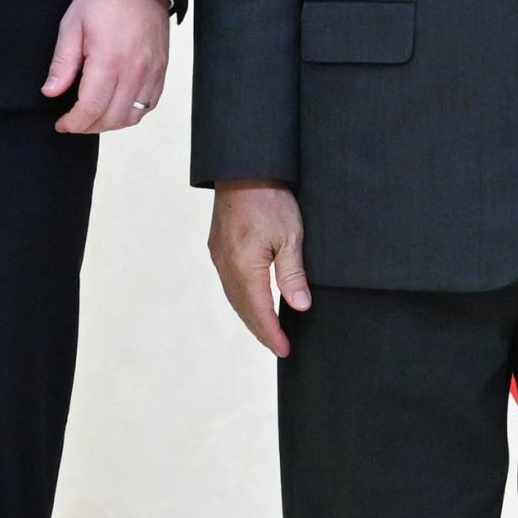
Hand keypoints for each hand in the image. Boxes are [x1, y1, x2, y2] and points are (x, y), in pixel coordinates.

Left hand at [42, 0, 171, 135]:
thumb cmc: (102, 0)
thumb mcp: (72, 25)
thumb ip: (63, 63)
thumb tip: (50, 92)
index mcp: (109, 60)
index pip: (91, 107)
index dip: (74, 123)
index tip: (62, 124)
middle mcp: (134, 70)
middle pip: (112, 118)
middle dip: (89, 126)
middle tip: (74, 121)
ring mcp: (151, 72)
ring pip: (133, 116)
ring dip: (110, 123)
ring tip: (94, 116)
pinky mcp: (161, 70)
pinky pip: (149, 105)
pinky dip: (132, 113)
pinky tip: (117, 106)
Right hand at [206, 183, 310, 355]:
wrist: (244, 168)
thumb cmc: (270, 199)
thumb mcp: (290, 237)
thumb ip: (292, 274)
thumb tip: (299, 307)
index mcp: (244, 267)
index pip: (259, 311)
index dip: (272, 334)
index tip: (285, 350)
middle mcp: (226, 266)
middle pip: (243, 309)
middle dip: (261, 330)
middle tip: (278, 347)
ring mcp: (219, 256)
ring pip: (234, 297)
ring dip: (251, 316)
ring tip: (268, 330)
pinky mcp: (218, 246)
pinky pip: (229, 283)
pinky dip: (243, 299)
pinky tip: (253, 301)